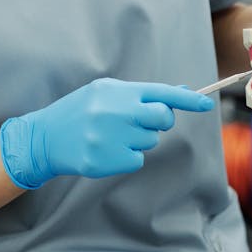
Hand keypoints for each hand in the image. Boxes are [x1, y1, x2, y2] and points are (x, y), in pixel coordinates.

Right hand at [0, 78, 214, 188]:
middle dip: (158, 122)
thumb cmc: (80, 112)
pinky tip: (106, 150)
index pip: (160, 93)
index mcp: (115, 91)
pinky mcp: (105, 160)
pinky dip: (127, 157)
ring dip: (137, 140)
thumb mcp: (105, 93)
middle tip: (140, 122)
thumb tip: (180, 93)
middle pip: (161, 119)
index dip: (187, 100)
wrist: (44, 137)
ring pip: (149, 141)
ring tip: (111, 135)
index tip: (208, 104)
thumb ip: (141, 94)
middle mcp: (114, 112)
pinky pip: (136, 160)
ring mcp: (109, 137)